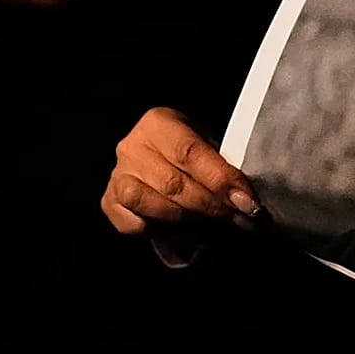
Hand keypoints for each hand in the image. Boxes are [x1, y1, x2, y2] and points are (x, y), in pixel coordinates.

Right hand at [100, 107, 262, 235]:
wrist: (162, 157)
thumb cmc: (192, 153)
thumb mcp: (209, 148)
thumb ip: (222, 169)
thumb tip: (244, 200)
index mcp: (158, 123)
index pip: (190, 153)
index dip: (219, 179)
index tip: (245, 201)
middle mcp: (131, 146)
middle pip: (172, 183)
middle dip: (210, 205)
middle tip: (238, 218)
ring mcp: (117, 175)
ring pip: (149, 204)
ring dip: (186, 220)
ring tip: (211, 224)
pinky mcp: (109, 202)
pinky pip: (133, 225)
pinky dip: (158, 230)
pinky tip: (179, 228)